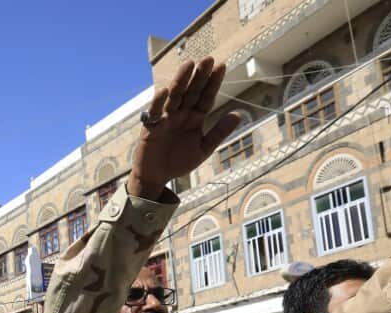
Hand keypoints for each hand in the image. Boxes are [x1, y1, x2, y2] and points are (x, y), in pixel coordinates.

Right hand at [129, 58, 240, 199]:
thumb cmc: (179, 162)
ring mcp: (166, 119)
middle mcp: (181, 114)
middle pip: (191, 92)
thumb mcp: (203, 149)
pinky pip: (155, 112)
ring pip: (175, 96)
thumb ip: (219, 132)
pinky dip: (159, 102)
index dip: (213, 83)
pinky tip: (165, 90)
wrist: (156, 176)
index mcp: (195, 118)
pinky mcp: (151, 127)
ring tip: (188, 65)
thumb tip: (238, 114)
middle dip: (200, 76)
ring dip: (181, 81)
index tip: (222, 66)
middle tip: (208, 59)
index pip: (206, 97)